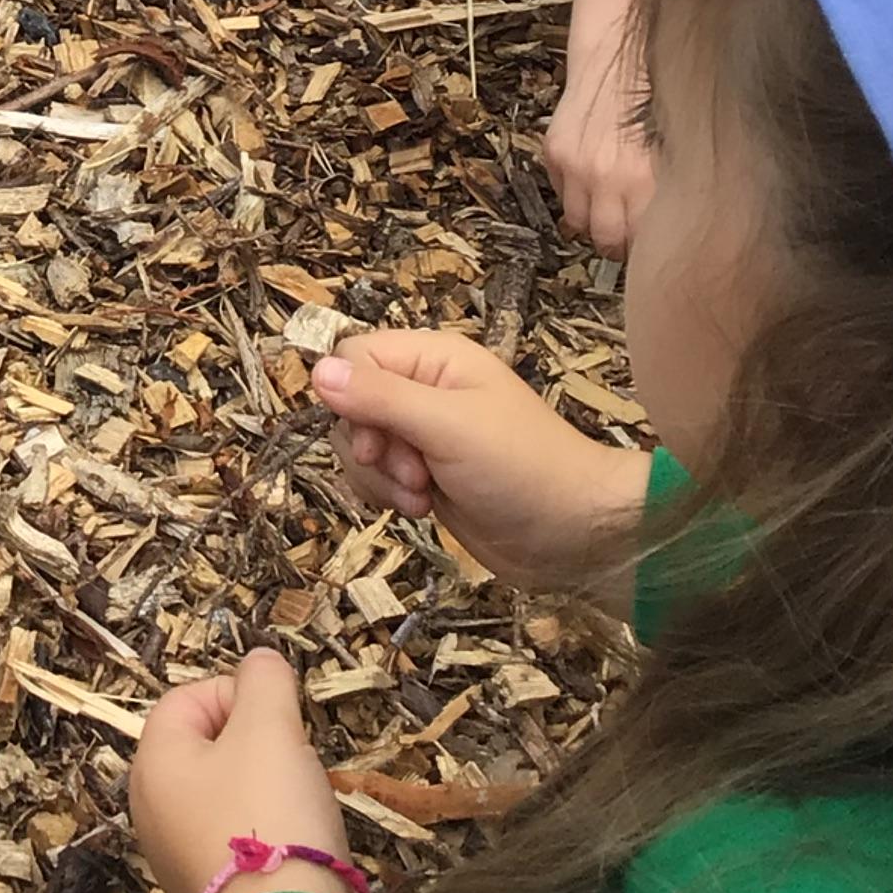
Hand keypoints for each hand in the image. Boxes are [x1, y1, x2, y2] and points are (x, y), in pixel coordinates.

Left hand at [128, 652, 359, 892]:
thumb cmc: (270, 816)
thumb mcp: (270, 727)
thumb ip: (264, 680)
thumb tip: (260, 660)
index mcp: (153, 763)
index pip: (187, 698)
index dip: (238, 694)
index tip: (278, 718)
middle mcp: (152, 809)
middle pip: (208, 747)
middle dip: (258, 744)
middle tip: (292, 761)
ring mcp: (177, 855)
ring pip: (227, 793)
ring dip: (268, 788)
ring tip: (300, 806)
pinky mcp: (209, 892)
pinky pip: (238, 838)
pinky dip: (269, 832)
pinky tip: (297, 845)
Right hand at [311, 328, 651, 591]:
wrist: (576, 535)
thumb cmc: (522, 468)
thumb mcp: (449, 427)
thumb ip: (382, 398)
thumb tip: (317, 371)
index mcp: (433, 359)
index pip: (355, 357)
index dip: (351, 399)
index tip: (376, 440)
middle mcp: (424, 390)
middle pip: (351, 406)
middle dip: (370, 447)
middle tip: (412, 473)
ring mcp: (424, 435)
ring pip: (359, 445)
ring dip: (380, 477)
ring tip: (423, 495)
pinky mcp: (425, 475)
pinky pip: (376, 476)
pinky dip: (388, 495)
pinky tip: (423, 509)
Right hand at [545, 0, 655, 261]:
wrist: (617, 47)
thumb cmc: (656, 97)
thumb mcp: (676, 146)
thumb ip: (670, 189)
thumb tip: (675, 230)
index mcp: (647, 179)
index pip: (642, 242)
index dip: (650, 248)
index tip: (657, 245)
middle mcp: (608, 177)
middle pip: (607, 241)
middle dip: (620, 241)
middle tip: (632, 230)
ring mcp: (576, 165)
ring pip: (578, 222)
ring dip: (594, 219)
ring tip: (611, 204)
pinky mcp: (554, 150)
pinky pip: (560, 193)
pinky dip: (575, 192)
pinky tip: (592, 175)